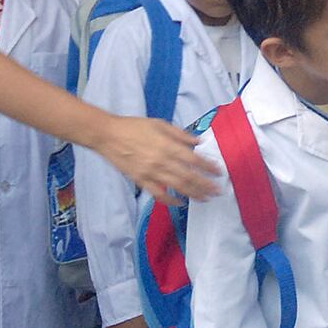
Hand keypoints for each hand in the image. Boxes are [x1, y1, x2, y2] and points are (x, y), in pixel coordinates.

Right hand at [93, 113, 217, 203]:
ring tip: (206, 198)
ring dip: (193, 194)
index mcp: (167, 146)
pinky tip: (181, 203)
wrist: (108, 135)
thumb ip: (180, 134)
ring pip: (177, 187)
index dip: (208, 166)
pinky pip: (158, 194)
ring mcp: (151, 173)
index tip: (219, 172)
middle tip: (218, 190)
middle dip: (205, 185)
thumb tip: (198, 141)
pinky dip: (171, 201)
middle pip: (188, 176)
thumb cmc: (135, 126)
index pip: (193, 159)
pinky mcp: (141, 181)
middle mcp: (162, 161)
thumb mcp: (160, 124)